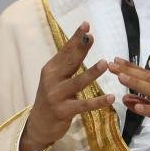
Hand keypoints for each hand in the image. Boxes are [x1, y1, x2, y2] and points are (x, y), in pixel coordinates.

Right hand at [19, 22, 113, 150]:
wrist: (39, 125)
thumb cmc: (51, 99)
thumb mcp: (55, 80)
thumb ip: (66, 66)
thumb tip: (80, 45)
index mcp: (50, 70)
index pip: (64, 51)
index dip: (75, 38)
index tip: (86, 25)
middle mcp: (51, 80)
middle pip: (69, 62)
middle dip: (81, 49)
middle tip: (91, 37)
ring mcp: (56, 96)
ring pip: (76, 82)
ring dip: (91, 73)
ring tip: (104, 63)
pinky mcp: (63, 111)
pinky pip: (83, 105)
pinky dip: (97, 102)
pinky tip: (110, 97)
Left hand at [108, 58, 149, 150]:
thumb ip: (145, 105)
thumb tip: (124, 98)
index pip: (148, 75)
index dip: (132, 67)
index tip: (116, 60)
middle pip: (149, 79)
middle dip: (130, 71)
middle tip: (112, 65)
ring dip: (138, 84)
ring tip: (122, 78)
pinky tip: (137, 107)